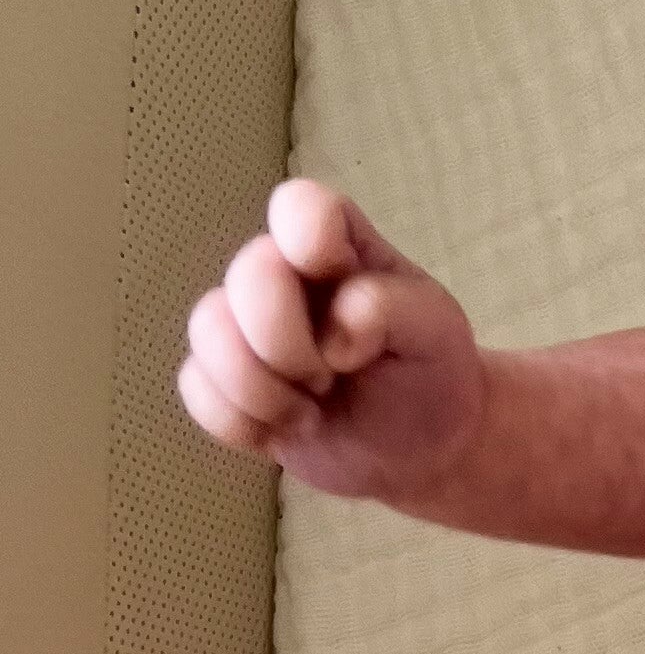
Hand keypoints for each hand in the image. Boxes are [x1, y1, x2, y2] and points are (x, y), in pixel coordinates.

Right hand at [178, 179, 484, 503]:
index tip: (335, 281)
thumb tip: (333, 329)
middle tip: (332, 375)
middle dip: (290, 343)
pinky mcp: (221, 379)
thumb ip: (391, 309)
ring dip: (264, 390)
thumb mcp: (436, 333)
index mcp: (339, 244)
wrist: (414, 448)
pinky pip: (198, 390)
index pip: (298, 205)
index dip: (306, 238)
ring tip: (311, 410)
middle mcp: (281, 273)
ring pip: (209, 332)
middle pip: (247, 276)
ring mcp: (245, 325)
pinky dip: (245, 423)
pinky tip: (285, 429)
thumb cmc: (426, 373)